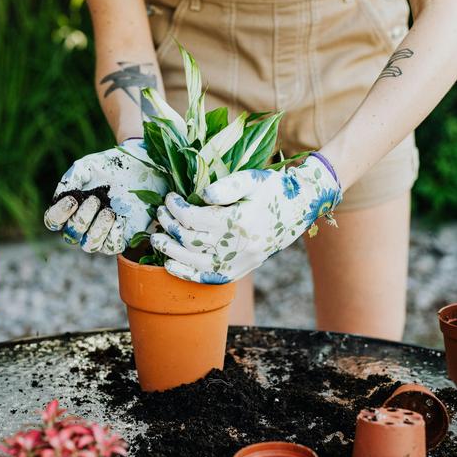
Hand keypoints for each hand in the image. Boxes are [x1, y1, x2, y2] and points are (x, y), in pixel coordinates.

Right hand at [44, 139, 166, 253]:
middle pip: (71, 236)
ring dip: (97, 230)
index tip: (72, 200)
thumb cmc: (109, 167)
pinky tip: (120, 218)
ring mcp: (101, 234)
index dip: (59, 215)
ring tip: (108, 211)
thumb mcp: (87, 166)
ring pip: (90, 246)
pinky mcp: (122, 237)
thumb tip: (60, 195)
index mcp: (70, 209)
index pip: (53, 221)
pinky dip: (114, 234)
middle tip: (95, 199)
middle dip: (82, 219)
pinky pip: (112, 247)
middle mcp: (83, 226)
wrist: (139, 167)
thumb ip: (71, 178)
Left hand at [150, 154, 341, 282]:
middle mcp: (239, 246)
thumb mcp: (252, 179)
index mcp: (239, 221)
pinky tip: (170, 266)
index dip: (176, 208)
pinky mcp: (241, 270)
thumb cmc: (272, 189)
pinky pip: (210, 278)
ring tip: (156, 239)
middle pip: (190, 240)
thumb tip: (201, 196)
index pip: (194, 218)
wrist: (299, 208)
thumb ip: (226, 186)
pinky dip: (187, 274)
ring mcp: (240, 262)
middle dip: (169, 226)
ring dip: (170, 251)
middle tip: (160, 214)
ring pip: (195, 262)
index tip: (170, 198)